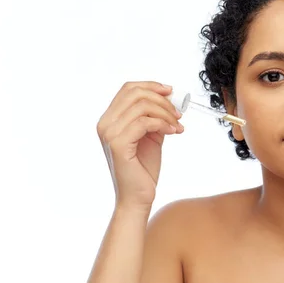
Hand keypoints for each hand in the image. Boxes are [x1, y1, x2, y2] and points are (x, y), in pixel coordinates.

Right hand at [96, 81, 183, 209]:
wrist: (138, 197)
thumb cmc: (143, 169)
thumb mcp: (151, 136)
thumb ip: (155, 117)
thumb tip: (169, 99)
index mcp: (110, 119)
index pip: (128, 89)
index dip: (151, 85)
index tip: (171, 91)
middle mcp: (105, 123)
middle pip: (135, 93)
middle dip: (161, 99)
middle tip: (178, 113)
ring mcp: (109, 133)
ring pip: (142, 106)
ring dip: (166, 113)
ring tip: (178, 125)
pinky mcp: (117, 144)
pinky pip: (144, 123)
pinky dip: (163, 124)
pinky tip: (173, 132)